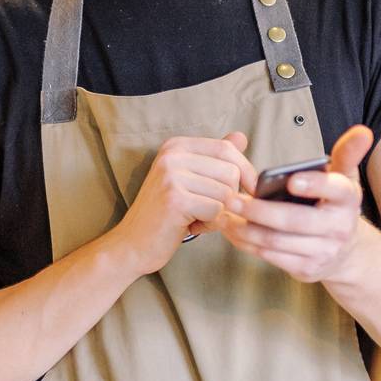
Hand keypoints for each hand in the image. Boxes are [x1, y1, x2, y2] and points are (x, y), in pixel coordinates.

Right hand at [106, 133, 257, 277]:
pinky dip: (211, 224)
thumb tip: (242, 137)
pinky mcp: (175, 200)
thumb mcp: (190, 179)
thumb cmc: (165, 214)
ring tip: (196, 218)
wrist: (132, 243)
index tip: (248, 190)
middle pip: (230, 171)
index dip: (245, 171)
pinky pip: (217, 211)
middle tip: (208, 209)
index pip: (226, 148)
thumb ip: (215, 159)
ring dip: (219, 213)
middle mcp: (172, 155)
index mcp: (176, 146)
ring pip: (226, 193)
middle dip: (231, 196)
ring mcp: (171, 176)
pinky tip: (192, 227)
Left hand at [219, 125, 373, 282]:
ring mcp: (323, 251)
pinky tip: (233, 232)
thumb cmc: (334, 205)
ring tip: (225, 214)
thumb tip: (361, 131)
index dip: (314, 185)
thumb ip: (346, 153)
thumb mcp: (344, 178)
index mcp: (347, 198)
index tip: (292, 180)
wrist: (345, 251)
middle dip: (260, 210)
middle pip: (295, 219)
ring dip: (246, 228)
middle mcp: (339, 227)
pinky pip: (271, 256)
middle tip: (232, 198)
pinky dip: (248, 244)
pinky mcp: (306, 269)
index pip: (336, 189)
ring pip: (277, 241)